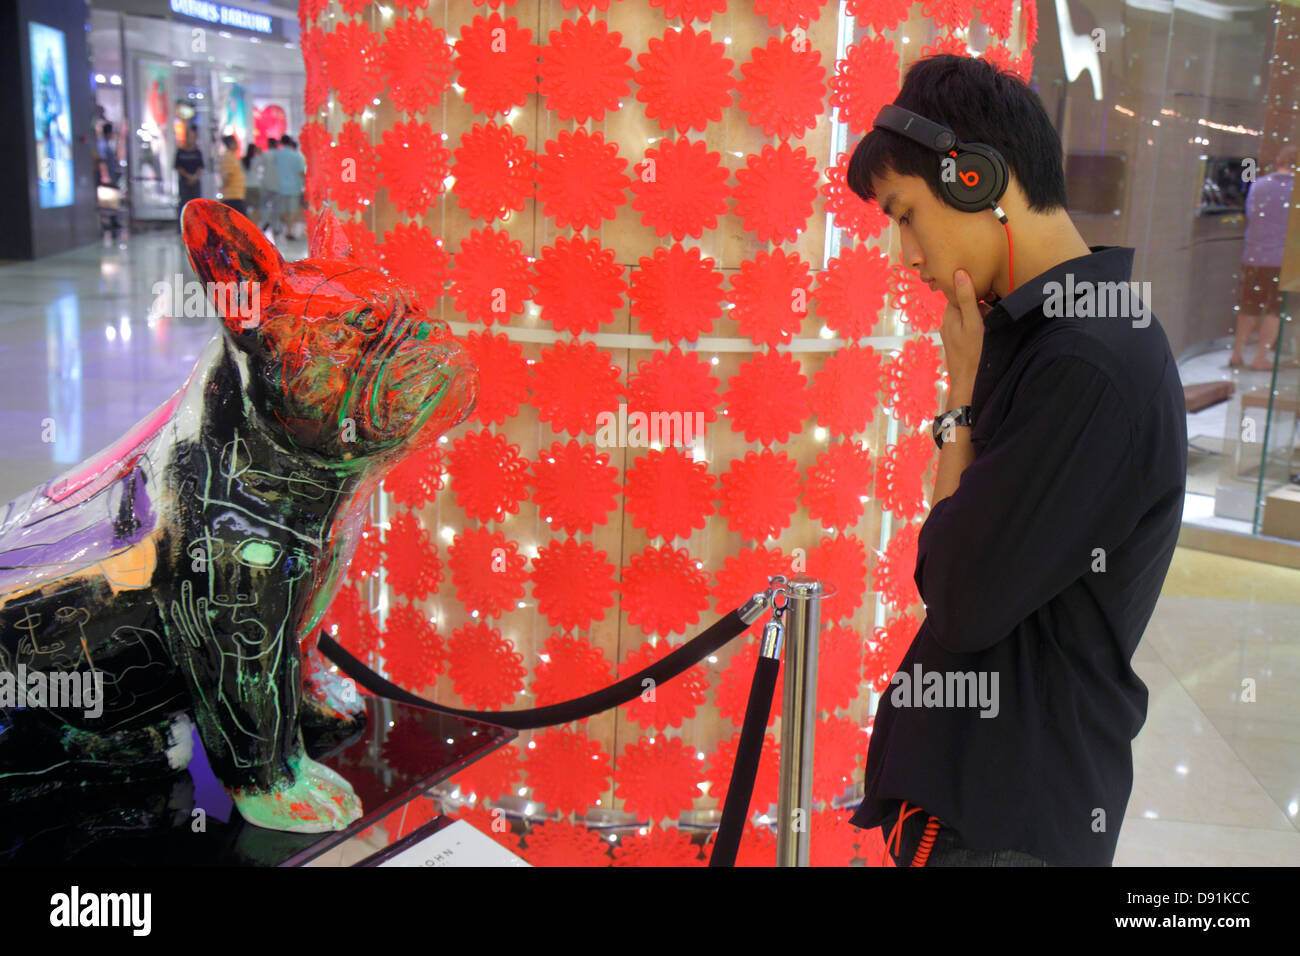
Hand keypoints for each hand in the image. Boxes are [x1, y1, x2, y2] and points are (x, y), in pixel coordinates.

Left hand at [939, 269, 990, 398]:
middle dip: (980, 305)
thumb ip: (966, 298)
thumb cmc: (973, 353)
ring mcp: (951, 333)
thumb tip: (959, 272)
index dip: (977, 290)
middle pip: (966, 302)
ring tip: (990, 328)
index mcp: (949, 313)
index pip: (961, 291)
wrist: (968, 384)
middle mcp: (947, 321)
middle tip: (993, 314)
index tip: (991, 295)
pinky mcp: (956, 342)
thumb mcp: (973, 322)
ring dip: (981, 316)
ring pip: (968, 315)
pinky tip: (985, 336)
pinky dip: (977, 327)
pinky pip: (968, 327)